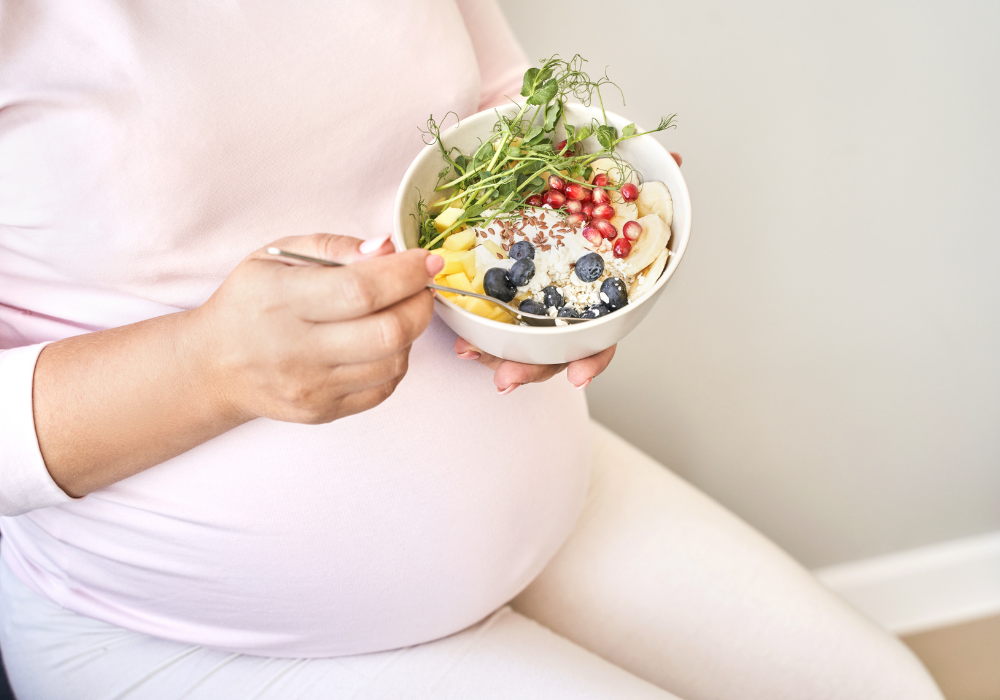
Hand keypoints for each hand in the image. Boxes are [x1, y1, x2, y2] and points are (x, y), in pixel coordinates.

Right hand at [192, 233, 441, 423]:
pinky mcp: (324, 412)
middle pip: (388, 332)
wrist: (216, 366)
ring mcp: (312, 387)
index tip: (427, 260)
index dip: (406, 274)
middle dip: (420, 304)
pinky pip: (383, 388)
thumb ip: (334, 246)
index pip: (361, 290)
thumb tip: (387, 249)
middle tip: (419, 287)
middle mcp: (296, 349)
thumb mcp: (278, 256)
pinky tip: (379, 342)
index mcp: (281, 300)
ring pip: (393, 362)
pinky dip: (395, 361)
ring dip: (409, 333)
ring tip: (395, 312)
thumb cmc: (251, 303)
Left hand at [451, 151, 680, 394]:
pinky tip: (460, 336)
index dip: (591, 359)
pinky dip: (478, 334)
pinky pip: (493, 324)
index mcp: (596, 299)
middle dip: (530, 370)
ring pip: (519, 347)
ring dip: (496, 357)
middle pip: (552, 353)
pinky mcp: (504, 298)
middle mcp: (566, 312)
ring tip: (469, 353)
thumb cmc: (591, 206)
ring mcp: (535, 309)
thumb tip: (674, 161)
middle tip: (506, 379)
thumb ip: (642, 183)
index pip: (601, 338)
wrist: (552, 190)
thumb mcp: (614, 190)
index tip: (577, 376)